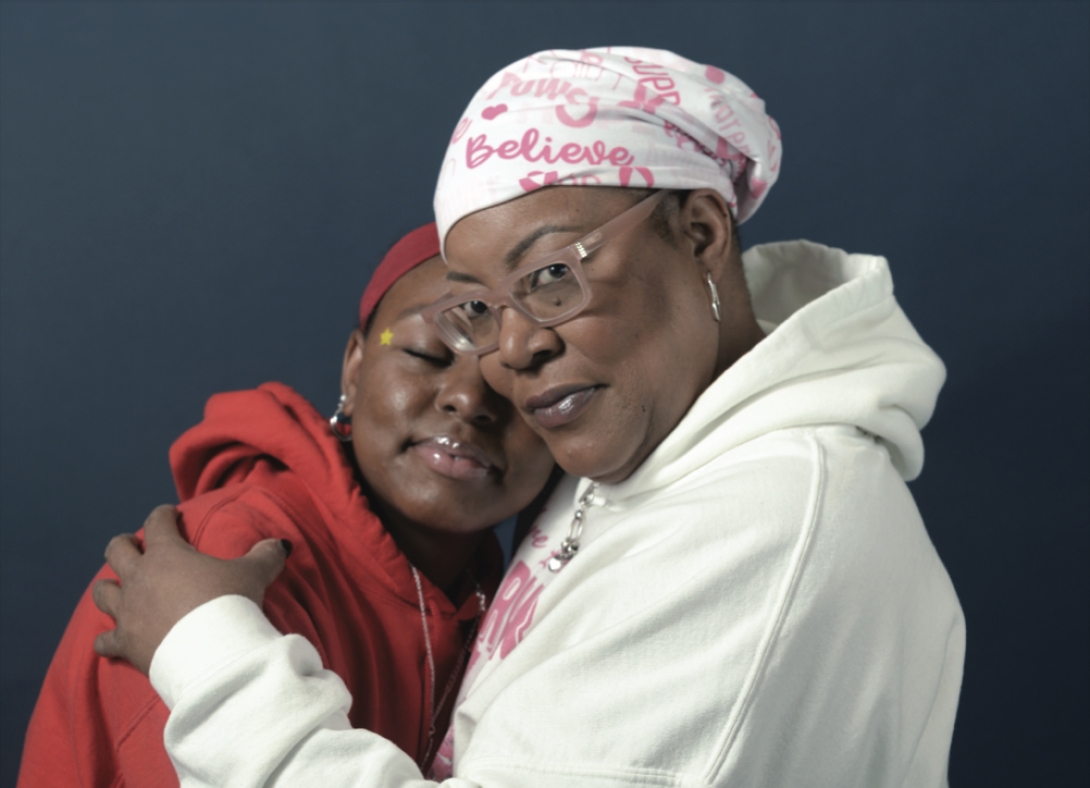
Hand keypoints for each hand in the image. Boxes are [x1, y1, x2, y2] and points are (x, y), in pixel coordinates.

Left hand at [92, 504, 289, 673]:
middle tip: (136, 546)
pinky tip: (111, 640)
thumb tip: (281, 544)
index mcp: (167, 554)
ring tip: (118, 587)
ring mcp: (128, 611)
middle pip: (117, 551)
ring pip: (104, 592)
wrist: (212, 653)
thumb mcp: (254, 574)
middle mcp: (140, 578)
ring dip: (110, 587)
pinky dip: (107, 640)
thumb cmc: (230, 604)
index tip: (170, 514)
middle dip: (125, 545)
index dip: (163, 515)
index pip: (158, 523)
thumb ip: (265, 555)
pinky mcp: (125, 643)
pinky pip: (104, 641)